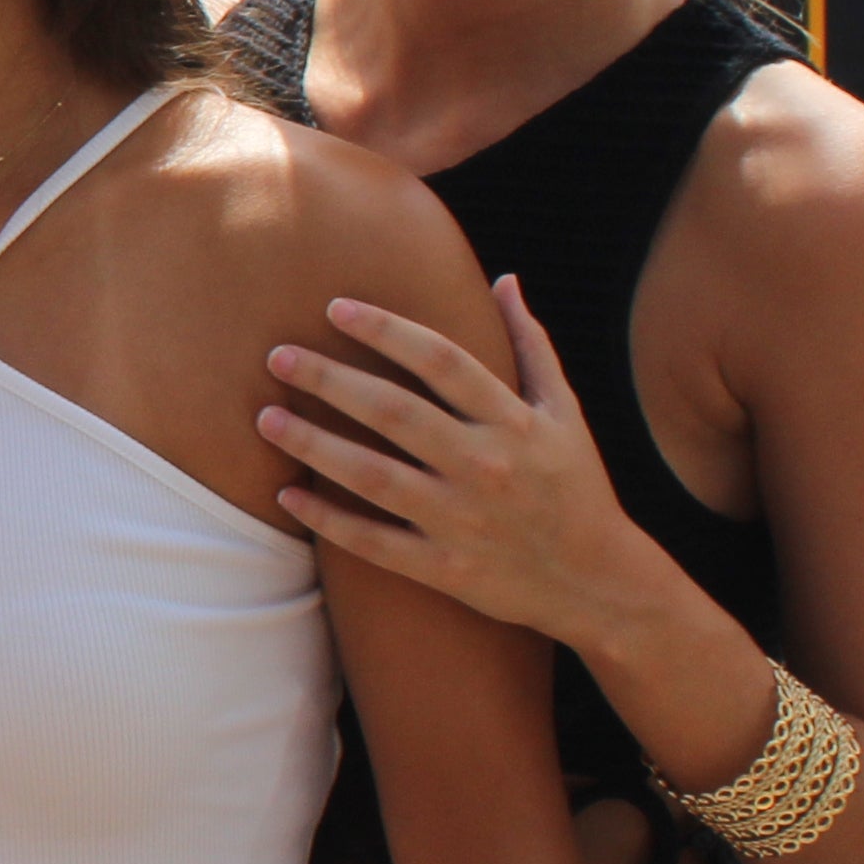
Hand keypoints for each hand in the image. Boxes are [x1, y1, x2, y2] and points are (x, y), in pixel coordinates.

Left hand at [260, 282, 664, 652]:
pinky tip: (286, 494)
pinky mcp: (447, 570)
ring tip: (264, 418)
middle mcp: (488, 467)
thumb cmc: (575, 486)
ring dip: (314, 446)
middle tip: (277, 356)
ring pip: (374, 477)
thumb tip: (505, 280)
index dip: (387, 330)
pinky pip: (375, 543)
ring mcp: (464, 521)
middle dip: (331, 380)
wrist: (599, 583)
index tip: (334, 307)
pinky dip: (328, 521)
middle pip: (396, 413)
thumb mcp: (564, 413)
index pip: (443, 362)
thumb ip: (531, 345)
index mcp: (514, 423)